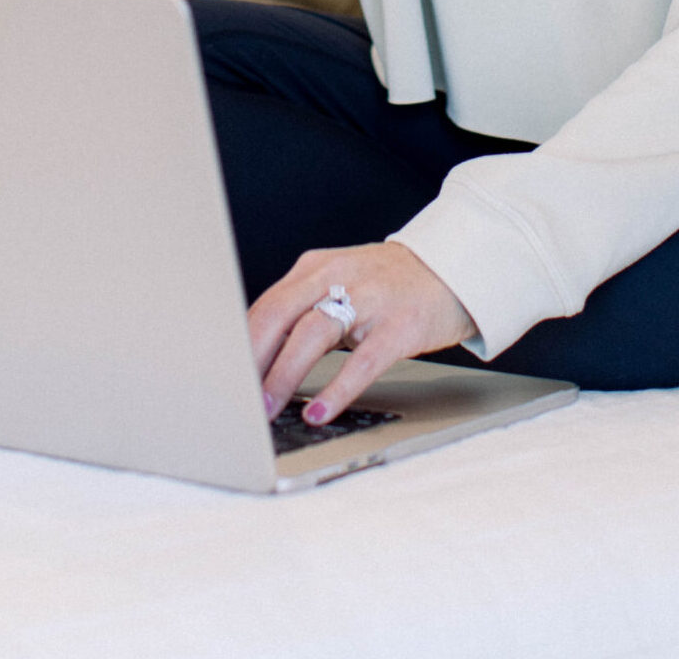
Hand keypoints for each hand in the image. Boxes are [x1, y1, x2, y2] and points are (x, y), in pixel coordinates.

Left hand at [248, 241, 473, 426]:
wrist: (455, 266)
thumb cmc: (391, 284)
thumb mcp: (342, 283)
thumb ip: (305, 310)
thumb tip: (259, 359)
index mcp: (317, 267)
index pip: (267, 305)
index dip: (241, 345)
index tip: (223, 379)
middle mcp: (338, 275)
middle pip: (280, 314)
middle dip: (252, 359)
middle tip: (236, 398)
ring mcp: (371, 298)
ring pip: (313, 333)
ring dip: (284, 374)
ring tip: (266, 408)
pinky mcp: (400, 324)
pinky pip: (362, 361)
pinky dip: (336, 389)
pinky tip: (319, 412)